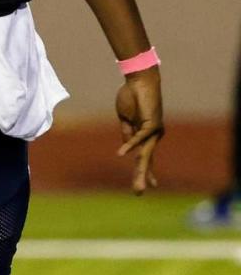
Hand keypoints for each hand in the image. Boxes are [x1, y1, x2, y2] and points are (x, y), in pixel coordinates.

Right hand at [115, 66, 163, 194]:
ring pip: (145, 155)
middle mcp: (152, 136)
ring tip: (140, 185)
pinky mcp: (151, 125)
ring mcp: (153, 132)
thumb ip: (127, 133)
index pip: (145, 157)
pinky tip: (122, 155)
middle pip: (146, 160)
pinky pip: (138, 138)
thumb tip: (126, 149)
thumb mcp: (125, 119)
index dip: (146, 172)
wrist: (139, 81)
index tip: (150, 186)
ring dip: (141, 171)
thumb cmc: (132, 97)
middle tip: (139, 193)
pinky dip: (129, 146)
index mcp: (145, 135)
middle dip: (142, 177)